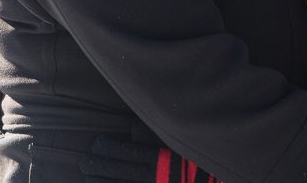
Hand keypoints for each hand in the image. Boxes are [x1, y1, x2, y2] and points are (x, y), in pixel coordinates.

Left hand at [78, 135, 217, 182]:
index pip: (130, 153)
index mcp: (164, 159)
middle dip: (100, 166)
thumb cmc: (205, 158)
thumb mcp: (185, 140)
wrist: (222, 178)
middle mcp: (158, 176)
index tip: (97, 144)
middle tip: (83, 161)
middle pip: (122, 171)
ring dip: (103, 182)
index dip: (111, 149)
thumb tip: (132, 129)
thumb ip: (158, 134)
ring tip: (88, 177)